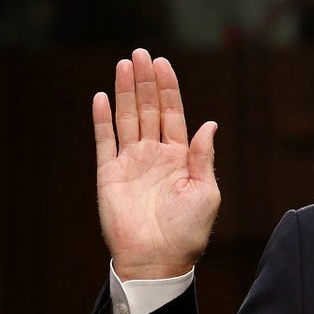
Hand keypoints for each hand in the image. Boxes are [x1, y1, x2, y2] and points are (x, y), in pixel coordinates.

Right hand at [93, 49, 220, 279]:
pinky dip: (103, 120)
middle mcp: (154, 155)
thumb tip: (210, 124)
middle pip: (148, 109)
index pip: (172, 114)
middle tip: (141, 53)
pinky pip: (104, 142)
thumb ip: (203, 157)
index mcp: (180, 157)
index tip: (163, 63)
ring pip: (127, 118)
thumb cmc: (188, 231)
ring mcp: (131, 163)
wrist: (157, 260)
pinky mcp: (109, 175)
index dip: (168, 88)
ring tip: (124, 65)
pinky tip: (103, 97)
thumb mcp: (206, 192)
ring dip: (125, 91)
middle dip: (145, 81)